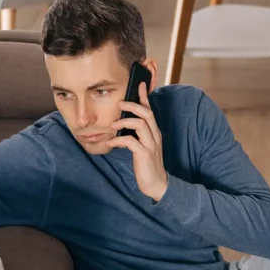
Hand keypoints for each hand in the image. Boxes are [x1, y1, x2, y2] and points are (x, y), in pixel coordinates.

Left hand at [107, 82, 167, 201]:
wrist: (157, 185)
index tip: (139, 84)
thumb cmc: (148, 165)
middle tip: (120, 103)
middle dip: (133, 105)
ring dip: (124, 121)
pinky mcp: (144, 155)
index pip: (150, 110)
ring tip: (113, 125)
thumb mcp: (143, 147)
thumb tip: (122, 125)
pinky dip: (119, 139)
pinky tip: (111, 142)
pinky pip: (131, 141)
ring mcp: (151, 145)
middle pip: (147, 113)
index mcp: (154, 133)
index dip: (144, 97)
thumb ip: (137, 135)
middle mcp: (155, 136)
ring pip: (141, 124)